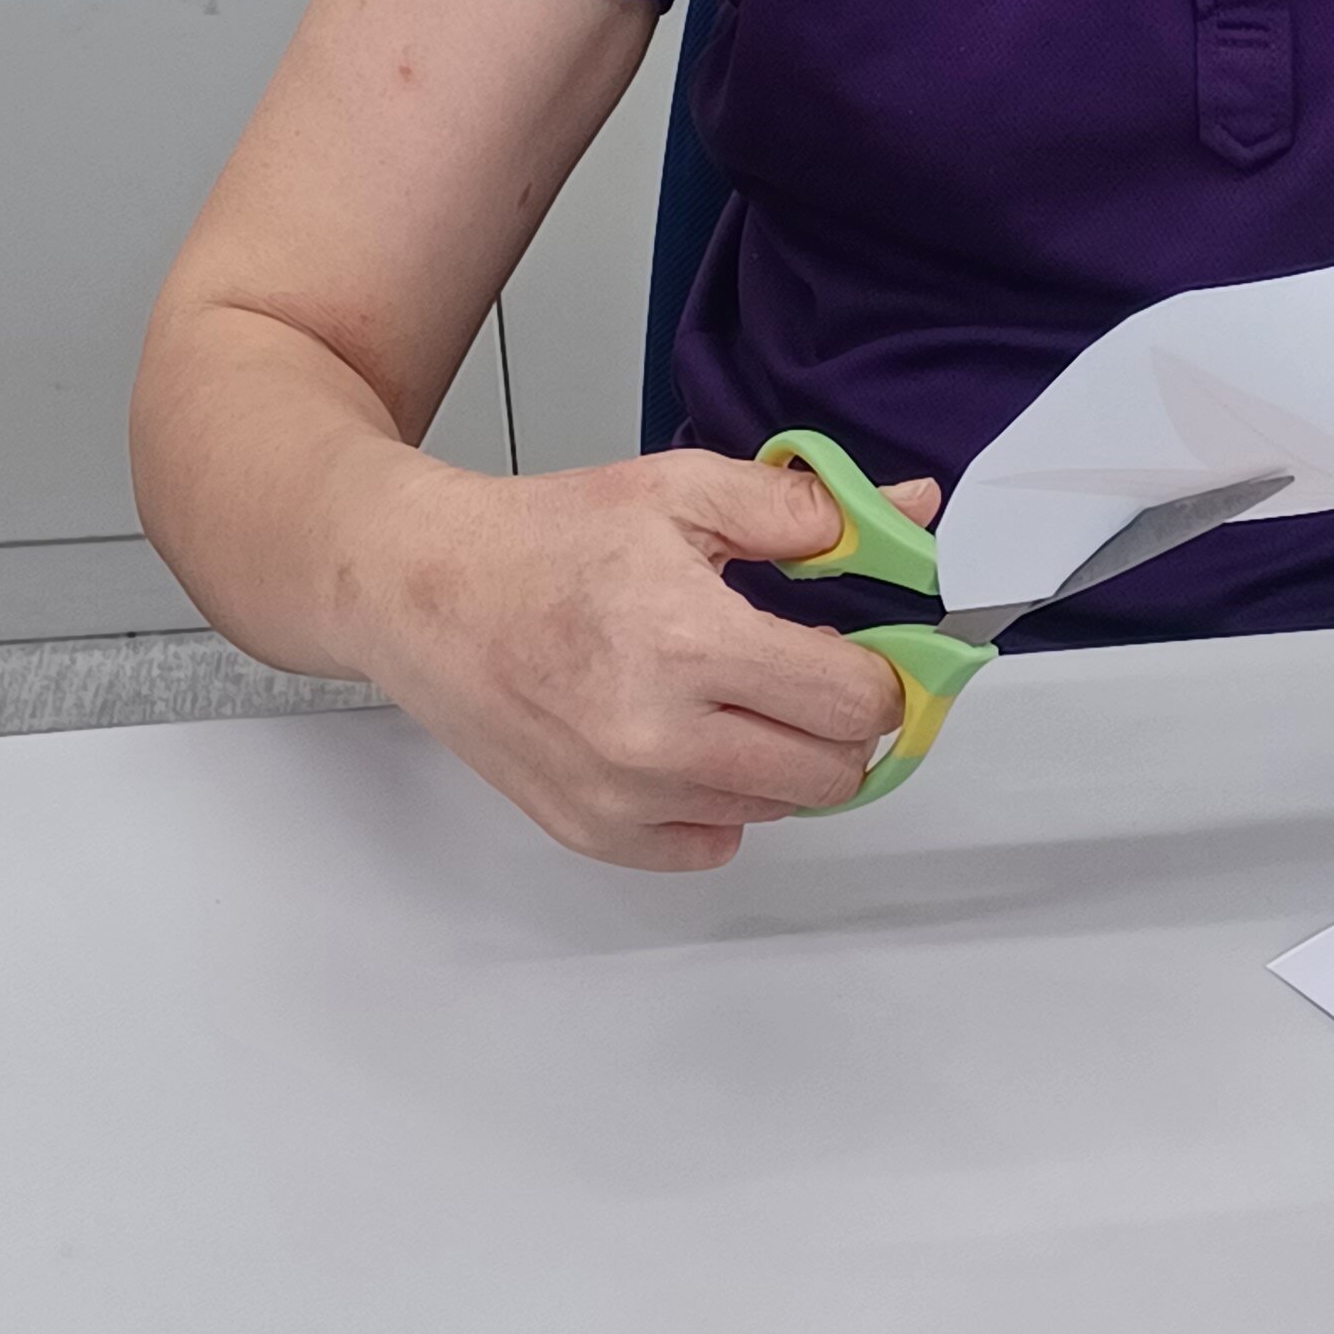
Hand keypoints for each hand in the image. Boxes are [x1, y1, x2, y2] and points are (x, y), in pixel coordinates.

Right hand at [350, 447, 935, 870]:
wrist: (423, 589)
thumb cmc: (544, 539)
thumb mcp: (682, 490)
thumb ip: (807, 509)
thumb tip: (909, 515)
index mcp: (689, 642)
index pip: (854, 701)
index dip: (880, 671)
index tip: (865, 646)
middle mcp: (658, 738)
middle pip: (830, 773)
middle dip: (840, 720)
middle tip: (807, 669)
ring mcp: (622, 798)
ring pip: (776, 807)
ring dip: (779, 755)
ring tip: (732, 690)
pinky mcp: (593, 832)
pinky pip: (712, 844)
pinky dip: (722, 800)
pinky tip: (690, 736)